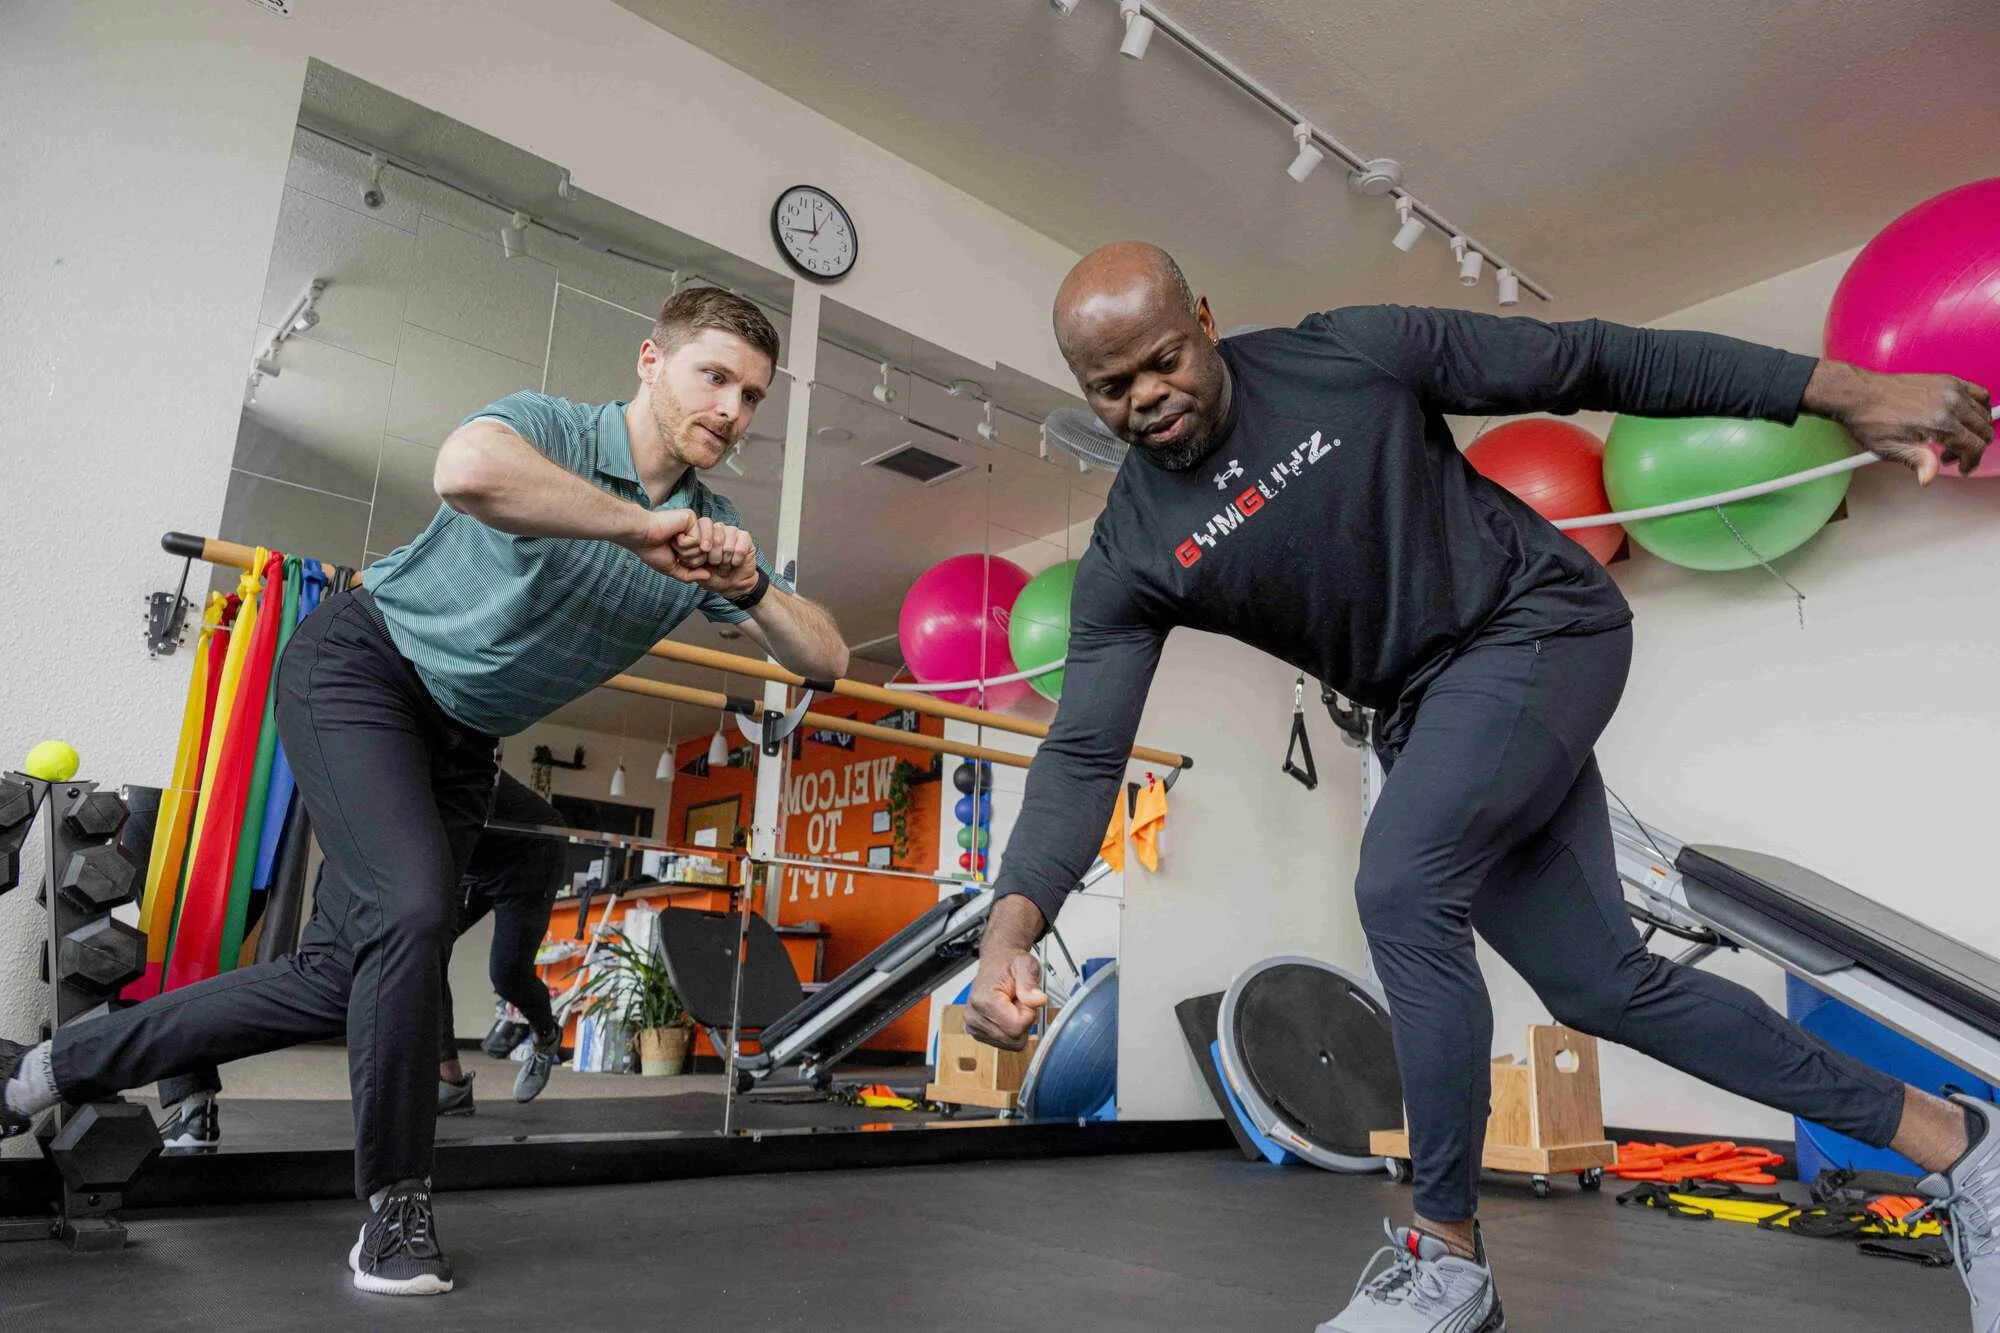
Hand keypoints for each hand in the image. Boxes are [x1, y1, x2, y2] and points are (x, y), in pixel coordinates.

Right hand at [624, 509, 759, 593]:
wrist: (640, 536)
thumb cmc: (652, 551)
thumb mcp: (672, 569)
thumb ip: (690, 575)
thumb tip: (708, 576)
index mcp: (691, 542)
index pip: (703, 561)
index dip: (688, 563)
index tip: (673, 555)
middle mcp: (695, 532)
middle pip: (705, 555)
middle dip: (687, 557)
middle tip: (672, 547)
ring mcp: (694, 524)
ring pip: (703, 548)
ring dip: (685, 550)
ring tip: (672, 541)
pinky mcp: (692, 518)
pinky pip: (697, 539)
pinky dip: (683, 542)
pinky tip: (674, 535)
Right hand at [964, 948, 1047, 1051]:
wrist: (996, 962)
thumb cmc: (1008, 964)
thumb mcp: (1025, 965)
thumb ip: (1030, 983)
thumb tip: (1038, 1000)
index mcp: (984, 1001)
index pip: (1017, 1027)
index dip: (1029, 1014)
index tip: (1024, 998)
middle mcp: (974, 1017)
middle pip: (1014, 1040)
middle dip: (1023, 1022)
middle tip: (1018, 1001)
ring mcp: (974, 1027)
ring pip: (1011, 1044)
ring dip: (1017, 1027)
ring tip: (1012, 1006)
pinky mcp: (978, 1032)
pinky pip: (1005, 1043)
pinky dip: (1010, 1031)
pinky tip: (1006, 1014)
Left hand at [1807, 361, 1992, 483]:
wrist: (1859, 394)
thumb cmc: (1871, 420)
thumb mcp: (1891, 449)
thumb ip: (1917, 462)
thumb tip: (1929, 477)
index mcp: (1941, 422)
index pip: (1975, 446)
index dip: (1971, 462)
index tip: (1962, 468)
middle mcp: (1951, 403)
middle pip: (1984, 430)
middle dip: (1972, 448)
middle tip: (1950, 456)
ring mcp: (1951, 389)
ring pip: (1984, 413)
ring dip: (1975, 430)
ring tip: (1953, 439)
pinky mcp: (1947, 380)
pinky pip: (1978, 393)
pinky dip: (1979, 407)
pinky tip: (1964, 418)